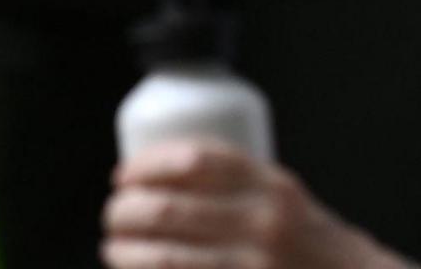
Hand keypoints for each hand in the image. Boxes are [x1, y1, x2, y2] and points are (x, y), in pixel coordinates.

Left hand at [103, 142, 396, 268]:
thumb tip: (150, 176)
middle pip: (167, 211)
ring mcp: (255, 267)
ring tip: (113, 248)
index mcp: (271, 185)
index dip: (146, 166)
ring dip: (125, 253)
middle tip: (113, 215)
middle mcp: (264, 225)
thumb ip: (231, 181)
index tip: (124, 175)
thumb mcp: (281, 195)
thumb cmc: (307, 240)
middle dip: (123, 213)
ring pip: (165, 258)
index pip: (192, 161)